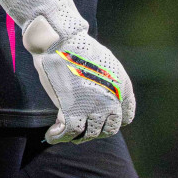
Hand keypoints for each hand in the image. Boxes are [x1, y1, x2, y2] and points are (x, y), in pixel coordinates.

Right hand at [30, 25, 136, 143]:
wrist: (61, 40)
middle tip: (82, 126)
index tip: (101, 118)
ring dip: (78, 137)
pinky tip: (52, 135)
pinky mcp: (72, 109)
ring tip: (65, 133)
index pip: (126, 117)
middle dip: (96, 130)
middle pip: (109, 129)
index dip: (112, 120)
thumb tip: (104, 98)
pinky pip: (69, 133)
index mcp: (123, 88)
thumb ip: (110, 84)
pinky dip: (58, 137)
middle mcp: (112, 100)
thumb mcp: (107, 64)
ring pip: (89, 134)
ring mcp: (93, 106)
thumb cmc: (80, 48)